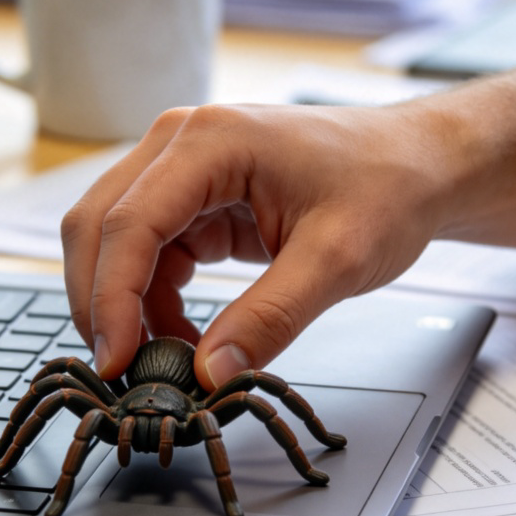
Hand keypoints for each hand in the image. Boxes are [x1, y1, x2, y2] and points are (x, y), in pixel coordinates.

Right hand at [61, 101, 450, 388]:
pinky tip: (181, 337)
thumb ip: (271, 317)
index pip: (130, 224)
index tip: (116, 362)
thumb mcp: (338, 259)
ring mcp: (181, 170)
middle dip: (100, 304)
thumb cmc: (388, 185)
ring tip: (163, 362)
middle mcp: (181, 145)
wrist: (417, 166)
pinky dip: (151, 303)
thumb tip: (211, 373)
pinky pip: (148, 256)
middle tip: (122, 372)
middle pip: (99, 226)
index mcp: (210, 141)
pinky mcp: (193, 202)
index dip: (111, 299)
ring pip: (114, 244)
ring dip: (123, 307)